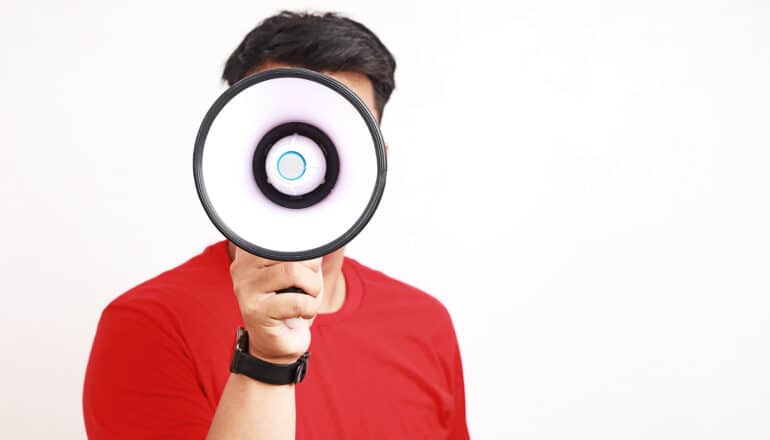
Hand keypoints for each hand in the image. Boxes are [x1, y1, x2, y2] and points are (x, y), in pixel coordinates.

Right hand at [229, 246, 323, 364]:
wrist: (278, 343)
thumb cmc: (292, 301)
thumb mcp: (302, 269)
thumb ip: (304, 250)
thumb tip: (318, 239)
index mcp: (252, 251)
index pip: (285, 234)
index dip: (306, 249)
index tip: (308, 264)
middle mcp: (243, 266)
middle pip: (290, 249)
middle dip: (311, 268)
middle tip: (308, 285)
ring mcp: (246, 288)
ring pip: (293, 272)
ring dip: (312, 288)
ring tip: (308, 298)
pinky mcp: (256, 311)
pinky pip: (297, 301)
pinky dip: (309, 307)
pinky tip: (301, 314)